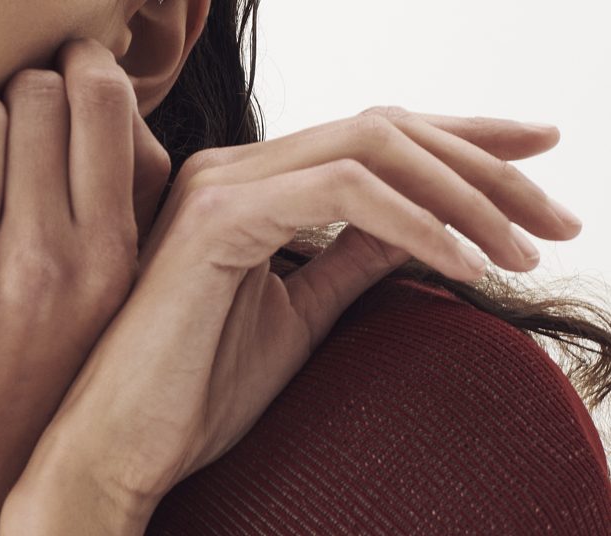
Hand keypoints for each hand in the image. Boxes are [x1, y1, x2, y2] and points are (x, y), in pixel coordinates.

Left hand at [0, 38, 169, 534]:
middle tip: (22, 122)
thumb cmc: (43, 411)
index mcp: (112, 266)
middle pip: (35, 97)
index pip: (103, 104)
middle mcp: (46, 261)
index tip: (71, 67)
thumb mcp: (111, 326)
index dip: (82, 68)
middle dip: (26, 94)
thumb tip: (106, 130)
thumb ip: (116, 229)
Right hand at [1, 107, 579, 532]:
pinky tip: (464, 263)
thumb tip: (423, 226)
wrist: (120, 443)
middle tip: (557, 217)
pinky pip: (341, 193)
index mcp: (245, 188)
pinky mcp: (215, 221)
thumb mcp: (300, 315)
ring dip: (465, 192)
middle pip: (383, 128)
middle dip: (484, 164)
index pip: (369, 138)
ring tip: (524, 247)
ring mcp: (218, 187)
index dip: (462, 140)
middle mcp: (230, 170)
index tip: (538, 160)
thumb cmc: (194, 391)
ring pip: (371, 147)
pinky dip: (417, 222)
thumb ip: (353, 258)